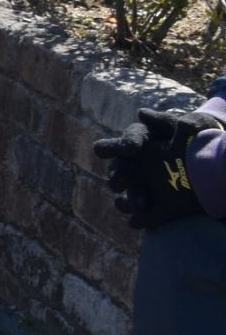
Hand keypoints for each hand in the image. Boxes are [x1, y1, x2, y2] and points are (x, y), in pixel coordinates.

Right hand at [94, 106, 223, 228]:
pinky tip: (139, 220)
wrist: (221, 162)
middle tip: (119, 181)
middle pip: (122, 167)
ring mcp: (147, 185)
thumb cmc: (203, 137)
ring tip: (140, 204)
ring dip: (131, 198)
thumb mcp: (193, 123)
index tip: (131, 148)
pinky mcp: (159, 206)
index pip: (129, 139)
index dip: (125, 144)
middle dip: (120, 173)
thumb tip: (142, 114)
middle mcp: (140, 162)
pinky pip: (143, 214)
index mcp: (146, 139)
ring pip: (130, 192)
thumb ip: (167, 121)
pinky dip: (139, 218)